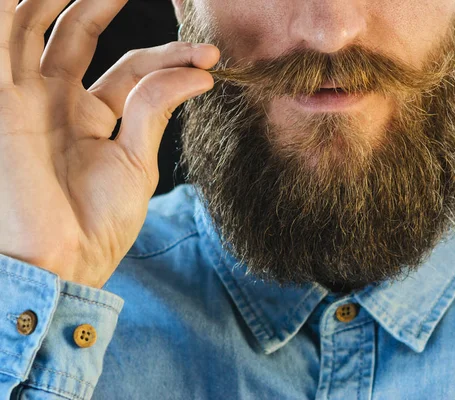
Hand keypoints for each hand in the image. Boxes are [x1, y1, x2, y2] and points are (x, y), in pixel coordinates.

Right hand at [0, 0, 218, 287]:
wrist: (60, 264)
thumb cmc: (96, 225)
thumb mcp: (137, 163)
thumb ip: (156, 111)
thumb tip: (200, 75)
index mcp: (88, 117)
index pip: (129, 67)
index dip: (168, 56)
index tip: (210, 56)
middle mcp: (52, 102)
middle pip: (73, 33)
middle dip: (101, 2)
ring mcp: (23, 99)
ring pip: (33, 25)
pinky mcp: (2, 103)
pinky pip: (4, 42)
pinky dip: (16, 12)